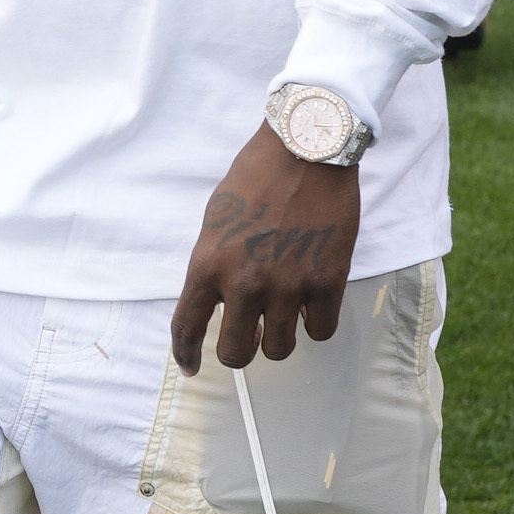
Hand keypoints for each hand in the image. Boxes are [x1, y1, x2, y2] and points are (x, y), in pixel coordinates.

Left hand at [172, 126, 360, 373]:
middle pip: (236, 353)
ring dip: (278, 339)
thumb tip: (220, 300)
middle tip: (249, 337)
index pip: (187, 328)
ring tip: (283, 318)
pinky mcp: (327, 281)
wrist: (305, 148)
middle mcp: (244, 283)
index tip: (190, 365)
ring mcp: (288, 286)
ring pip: (279, 350)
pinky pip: (320, 330)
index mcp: (208, 265)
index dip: (186, 354)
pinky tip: (312, 305)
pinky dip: (315, 323)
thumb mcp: (216, 220)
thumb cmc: (257, 174)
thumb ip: (215, 264)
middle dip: (239, 350)